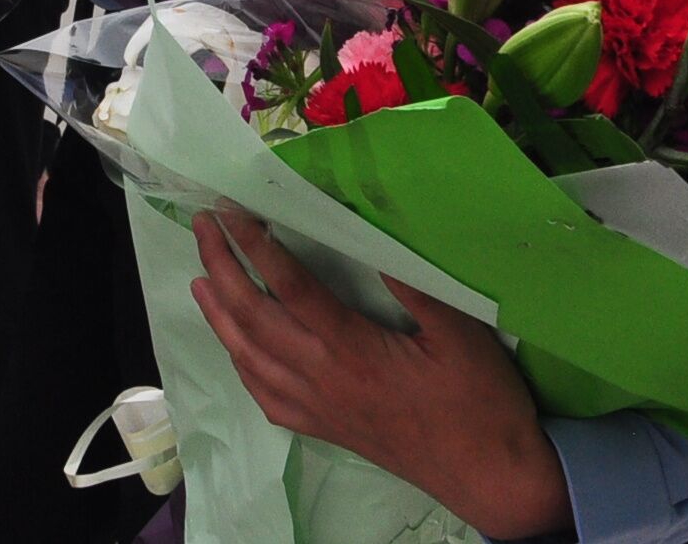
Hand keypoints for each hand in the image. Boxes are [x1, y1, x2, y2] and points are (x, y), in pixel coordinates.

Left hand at [189, 207, 567, 538]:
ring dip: (218, 316)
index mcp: (351, 348)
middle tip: (202, 226)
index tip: (231, 210)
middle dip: (222, 267)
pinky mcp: (323, 429)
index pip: (289, 287)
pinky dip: (241, 365)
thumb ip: (414, 286)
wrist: (488, 477)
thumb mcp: (460, 334)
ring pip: (249, 357)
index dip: (256, 246)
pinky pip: (265, 397)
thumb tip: (376, 236)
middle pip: (253, 317)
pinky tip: (235, 348)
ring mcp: (317, 407)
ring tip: (199, 280)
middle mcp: (322, 377)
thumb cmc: (480, 401)